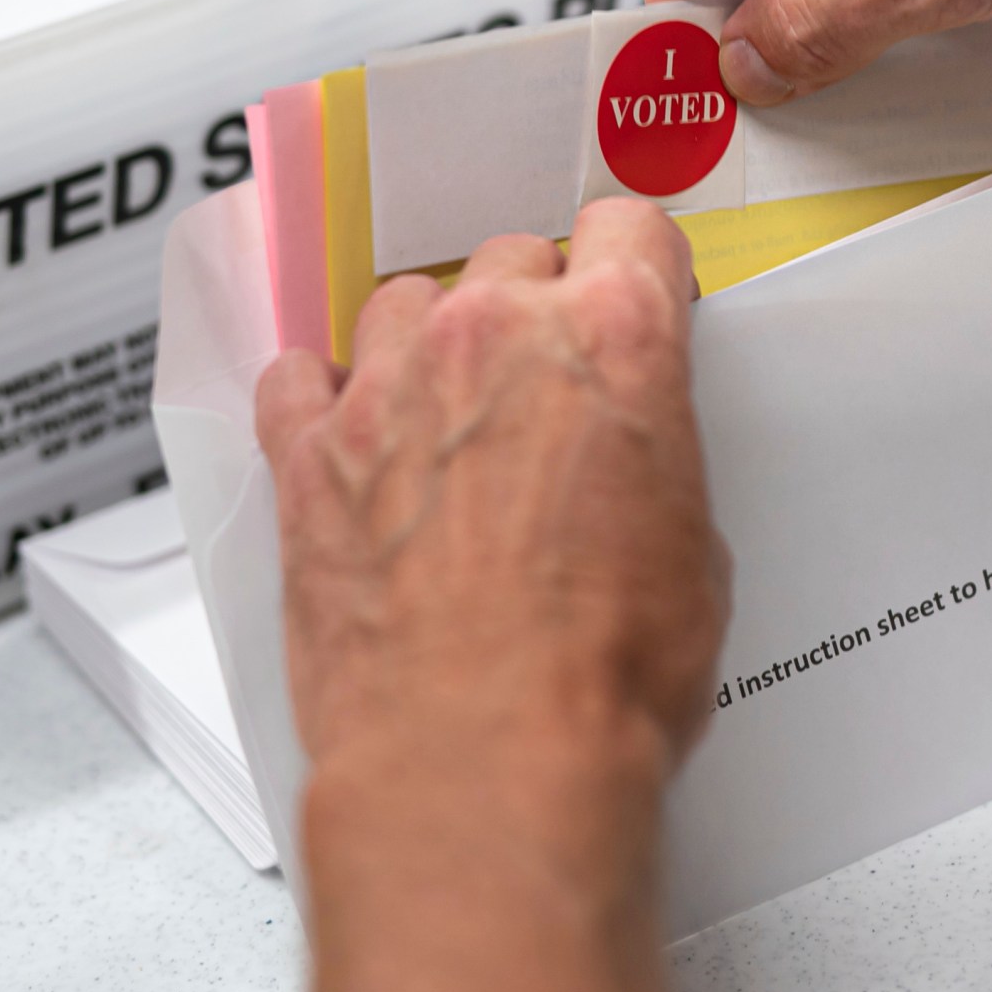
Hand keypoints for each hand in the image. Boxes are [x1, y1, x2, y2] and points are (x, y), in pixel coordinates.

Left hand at [256, 194, 730, 869]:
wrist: (486, 761)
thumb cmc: (598, 678)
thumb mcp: (694, 553)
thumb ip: (651, 460)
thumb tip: (629, 468)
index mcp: (614, 340)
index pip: (629, 229)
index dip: (637, 268)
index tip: (632, 295)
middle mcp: (492, 338)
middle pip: (511, 259)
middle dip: (533, 312)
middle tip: (546, 387)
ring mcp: (388, 388)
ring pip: (404, 304)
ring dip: (430, 347)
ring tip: (448, 420)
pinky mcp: (307, 455)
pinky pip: (297, 377)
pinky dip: (324, 400)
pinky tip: (353, 443)